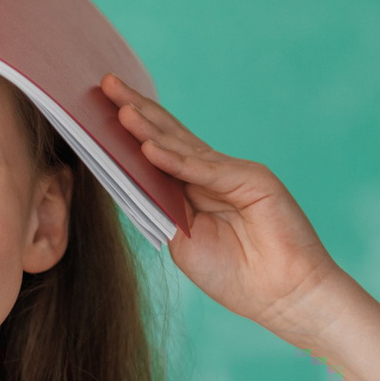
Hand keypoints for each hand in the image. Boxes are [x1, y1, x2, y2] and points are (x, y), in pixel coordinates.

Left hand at [101, 74, 349, 348]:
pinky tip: (149, 149)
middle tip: (106, 84)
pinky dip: (175, 160)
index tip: (96, 112)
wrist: (283, 296)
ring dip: (150, 128)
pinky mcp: (252, 179)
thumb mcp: (184, 241)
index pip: (157, 151)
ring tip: (120, 109)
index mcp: (194, 188)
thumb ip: (163, 210)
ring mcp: (232, 172)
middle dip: (136, 111)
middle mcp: (212, 173)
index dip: (129, 132)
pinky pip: (204, 169)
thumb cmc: (235, 275)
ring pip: (183, 147)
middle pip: (168, 136)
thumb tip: (133, 181)